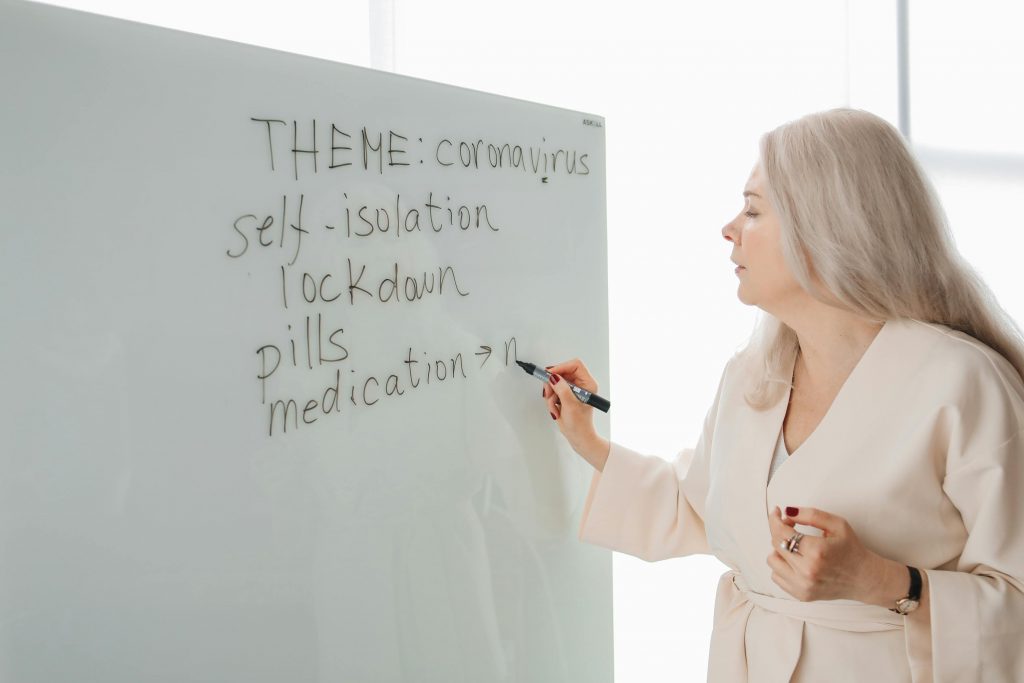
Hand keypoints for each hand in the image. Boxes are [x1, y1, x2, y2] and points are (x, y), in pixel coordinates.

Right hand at [542, 358, 601, 456]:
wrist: (578, 437)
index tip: (550, 375)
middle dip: (553, 384)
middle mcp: (581, 385)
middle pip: (562, 373)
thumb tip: (554, 377)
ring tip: (555, 406)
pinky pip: (553, 391)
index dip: (561, 367)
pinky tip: (556, 409)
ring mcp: (572, 390)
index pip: (575, 365)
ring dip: (551, 395)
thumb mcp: (570, 406)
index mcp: (588, 384)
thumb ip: (562, 389)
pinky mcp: (565, 395)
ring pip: (555, 383)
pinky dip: (551, 400)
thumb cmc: (580, 424)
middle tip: (549, 393)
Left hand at [766, 506, 905, 605]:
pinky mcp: (801, 595)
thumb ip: (811, 515)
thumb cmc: (852, 550)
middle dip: (780, 531)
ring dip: (779, 550)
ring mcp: (803, 586)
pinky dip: (782, 566)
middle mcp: (807, 571)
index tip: (777, 513)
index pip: (781, 533)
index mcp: (816, 551)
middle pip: (775, 544)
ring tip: (794, 546)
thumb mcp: (837, 524)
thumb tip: (787, 511)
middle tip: (791, 526)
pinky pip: (776, 577)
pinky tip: (795, 561)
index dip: (775, 519)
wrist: (864, 578)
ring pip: (772, 561)